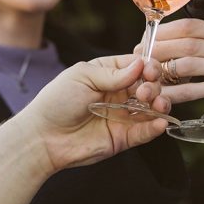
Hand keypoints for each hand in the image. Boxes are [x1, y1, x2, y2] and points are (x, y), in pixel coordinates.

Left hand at [16, 55, 170, 171]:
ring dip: (160, 104)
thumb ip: (113, 73)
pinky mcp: (123, 138)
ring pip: (152, 108)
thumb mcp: (83, 77)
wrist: (43, 137)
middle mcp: (118, 93)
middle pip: (148, 85)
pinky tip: (160, 122)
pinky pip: (145, 132)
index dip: (147, 66)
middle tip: (144, 92)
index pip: (137, 66)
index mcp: (108, 74)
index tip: (149, 71)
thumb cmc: (57, 101)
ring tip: (157, 105)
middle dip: (153, 86)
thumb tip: (140, 65)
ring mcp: (122, 116)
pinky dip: (156, 127)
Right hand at [132, 18, 203, 103]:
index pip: (187, 26)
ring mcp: (149, 73)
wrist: (138, 89)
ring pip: (189, 65)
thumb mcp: (171, 48)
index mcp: (153, 34)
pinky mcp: (156, 95)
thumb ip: (190, 40)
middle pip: (190, 45)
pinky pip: (185, 91)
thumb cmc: (163, 65)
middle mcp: (148, 51)